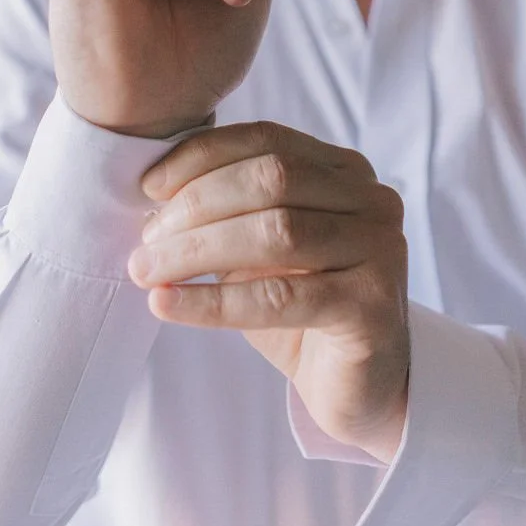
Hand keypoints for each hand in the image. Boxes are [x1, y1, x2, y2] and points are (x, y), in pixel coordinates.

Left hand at [128, 122, 409, 462]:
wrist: (355, 385)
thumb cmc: (300, 307)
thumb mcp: (259, 247)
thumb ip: (227, 211)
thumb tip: (153, 195)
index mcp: (345, 170)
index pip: (267, 140)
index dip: (202, 156)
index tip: (149, 186)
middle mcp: (373, 199)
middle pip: (272, 180)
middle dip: (197, 205)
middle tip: (144, 239)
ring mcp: (381, 249)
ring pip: (276, 233)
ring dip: (197, 250)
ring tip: (146, 271)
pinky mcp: (373, 305)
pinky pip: (279, 298)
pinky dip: (212, 301)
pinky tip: (166, 305)